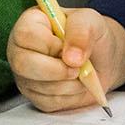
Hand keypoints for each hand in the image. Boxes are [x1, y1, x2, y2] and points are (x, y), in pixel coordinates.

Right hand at [7, 7, 124, 110]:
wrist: (103, 59)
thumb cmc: (91, 35)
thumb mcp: (91, 21)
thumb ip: (80, 31)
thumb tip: (71, 58)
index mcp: (29, 23)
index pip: (25, 35)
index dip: (49, 44)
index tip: (67, 46)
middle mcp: (21, 49)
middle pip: (22, 64)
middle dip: (57, 69)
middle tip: (77, 66)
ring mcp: (25, 75)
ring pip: (39, 86)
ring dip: (68, 83)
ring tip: (80, 72)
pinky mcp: (35, 96)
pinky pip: (48, 102)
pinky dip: (69, 95)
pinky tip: (75, 83)